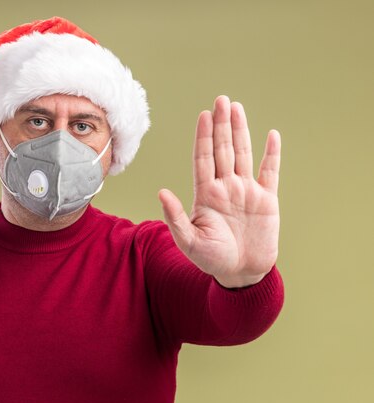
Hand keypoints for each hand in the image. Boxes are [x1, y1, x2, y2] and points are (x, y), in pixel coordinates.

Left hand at [158, 95, 280, 287]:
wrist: (240, 273)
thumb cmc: (211, 259)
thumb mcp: (188, 241)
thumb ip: (175, 217)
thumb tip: (161, 192)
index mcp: (206, 195)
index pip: (203, 159)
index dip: (203, 138)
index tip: (203, 116)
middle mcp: (225, 187)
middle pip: (222, 150)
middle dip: (221, 125)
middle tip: (220, 100)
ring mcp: (246, 191)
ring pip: (242, 154)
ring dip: (241, 131)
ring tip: (236, 108)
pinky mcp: (266, 200)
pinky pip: (269, 172)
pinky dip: (271, 154)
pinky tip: (271, 135)